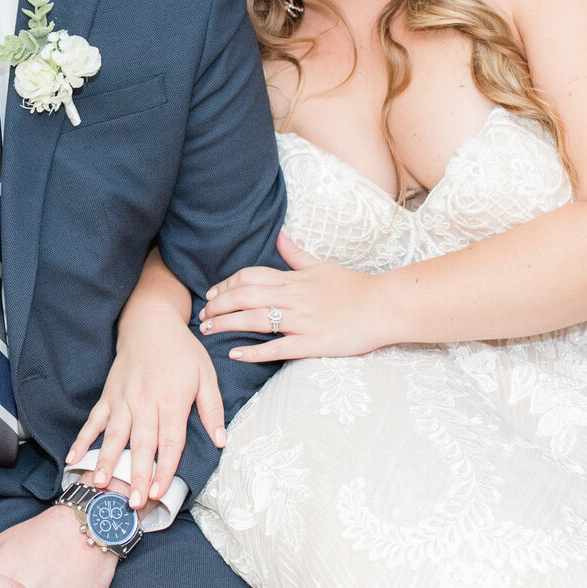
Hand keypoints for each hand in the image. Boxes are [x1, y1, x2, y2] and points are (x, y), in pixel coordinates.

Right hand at [66, 299, 225, 509]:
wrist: (151, 321)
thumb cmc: (182, 351)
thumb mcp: (207, 375)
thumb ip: (212, 409)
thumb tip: (221, 441)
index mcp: (172, 400)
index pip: (170, 441)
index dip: (164, 468)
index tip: (158, 492)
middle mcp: (145, 402)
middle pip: (140, 444)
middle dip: (135, 474)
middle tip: (131, 502)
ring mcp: (123, 399)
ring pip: (113, 435)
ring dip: (106, 461)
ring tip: (99, 484)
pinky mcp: (108, 395)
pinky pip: (94, 420)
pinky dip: (82, 439)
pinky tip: (72, 458)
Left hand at [200, 230, 394, 362]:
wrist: (384, 306)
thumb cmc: (354, 287)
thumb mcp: (323, 265)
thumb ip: (296, 254)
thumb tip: (280, 233)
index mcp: (294, 279)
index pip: (250, 277)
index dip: (227, 285)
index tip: (212, 295)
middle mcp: (294, 298)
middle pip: (245, 297)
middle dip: (219, 306)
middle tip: (201, 317)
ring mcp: (302, 321)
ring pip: (254, 320)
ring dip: (227, 325)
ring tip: (208, 332)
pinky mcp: (313, 344)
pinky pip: (277, 348)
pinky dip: (254, 351)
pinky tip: (235, 354)